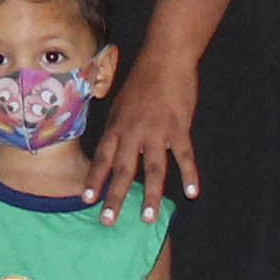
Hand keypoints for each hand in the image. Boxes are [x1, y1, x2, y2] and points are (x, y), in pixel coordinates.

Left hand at [83, 47, 200, 224]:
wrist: (165, 59)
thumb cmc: (141, 82)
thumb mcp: (120, 105)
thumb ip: (116, 130)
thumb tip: (108, 152)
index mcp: (116, 126)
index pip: (101, 158)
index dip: (94, 180)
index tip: (86, 200)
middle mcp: (133, 132)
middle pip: (122, 170)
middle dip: (115, 197)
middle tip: (108, 221)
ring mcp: (157, 131)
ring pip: (153, 169)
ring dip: (150, 194)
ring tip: (147, 217)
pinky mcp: (179, 127)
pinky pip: (185, 156)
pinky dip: (190, 174)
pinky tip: (193, 193)